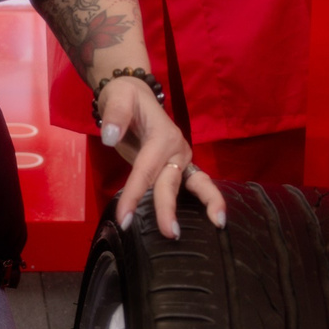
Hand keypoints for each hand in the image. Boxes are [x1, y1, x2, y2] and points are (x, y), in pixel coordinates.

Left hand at [98, 75, 225, 238]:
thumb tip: (111, 137)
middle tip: (170, 233)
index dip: (134, 194)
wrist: (134, 95)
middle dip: (169, 208)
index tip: (124, 218)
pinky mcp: (179, 167)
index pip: (146, 169)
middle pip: (171, 182)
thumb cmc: (125, 98)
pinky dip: (201, 203)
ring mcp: (181, 159)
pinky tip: (208, 222)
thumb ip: (115, 115)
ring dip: (207, 204)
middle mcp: (177, 149)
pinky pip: (191, 186)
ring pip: (197, 184)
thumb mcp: (118, 97)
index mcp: (163, 135)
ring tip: (218, 224)